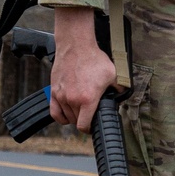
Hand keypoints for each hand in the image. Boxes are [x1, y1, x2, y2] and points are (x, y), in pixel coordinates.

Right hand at [50, 6, 116, 131]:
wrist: (76, 46)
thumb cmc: (93, 59)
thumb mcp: (113, 75)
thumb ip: (118, 89)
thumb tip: (121, 96)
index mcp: (87, 99)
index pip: (84, 126)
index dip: (90, 129)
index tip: (93, 126)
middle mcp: (72, 100)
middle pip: (77, 121)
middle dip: (84, 119)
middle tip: (91, 112)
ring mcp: (61, 96)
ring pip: (67, 117)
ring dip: (74, 116)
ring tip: (81, 109)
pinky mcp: (53, 91)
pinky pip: (54, 112)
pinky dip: (60, 116)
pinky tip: (67, 114)